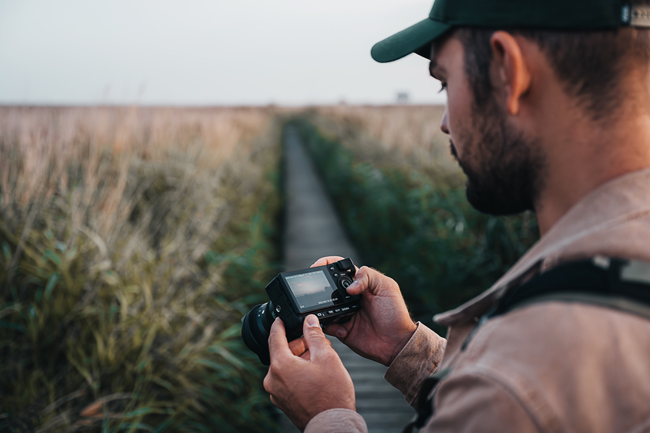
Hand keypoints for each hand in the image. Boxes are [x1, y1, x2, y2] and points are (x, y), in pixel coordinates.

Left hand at [263, 315, 354, 430]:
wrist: (332, 425)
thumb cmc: (331, 396)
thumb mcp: (327, 357)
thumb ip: (315, 335)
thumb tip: (309, 321)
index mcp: (280, 365)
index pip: (274, 336)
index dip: (279, 324)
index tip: (282, 318)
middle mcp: (273, 380)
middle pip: (282, 352)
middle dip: (299, 344)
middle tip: (316, 343)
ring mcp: (276, 393)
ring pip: (285, 366)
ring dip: (299, 359)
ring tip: (319, 360)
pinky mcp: (283, 402)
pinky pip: (287, 380)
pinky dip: (297, 373)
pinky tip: (315, 375)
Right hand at [312, 256, 416, 365]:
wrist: (398, 342)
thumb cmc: (396, 313)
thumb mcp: (386, 287)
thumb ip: (368, 276)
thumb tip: (348, 286)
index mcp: (360, 282)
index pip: (339, 267)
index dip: (326, 263)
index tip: (317, 267)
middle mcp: (349, 296)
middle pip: (327, 287)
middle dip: (321, 288)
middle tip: (319, 293)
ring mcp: (344, 312)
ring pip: (324, 307)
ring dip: (323, 309)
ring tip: (335, 314)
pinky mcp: (342, 329)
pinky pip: (328, 326)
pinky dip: (331, 327)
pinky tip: (343, 329)